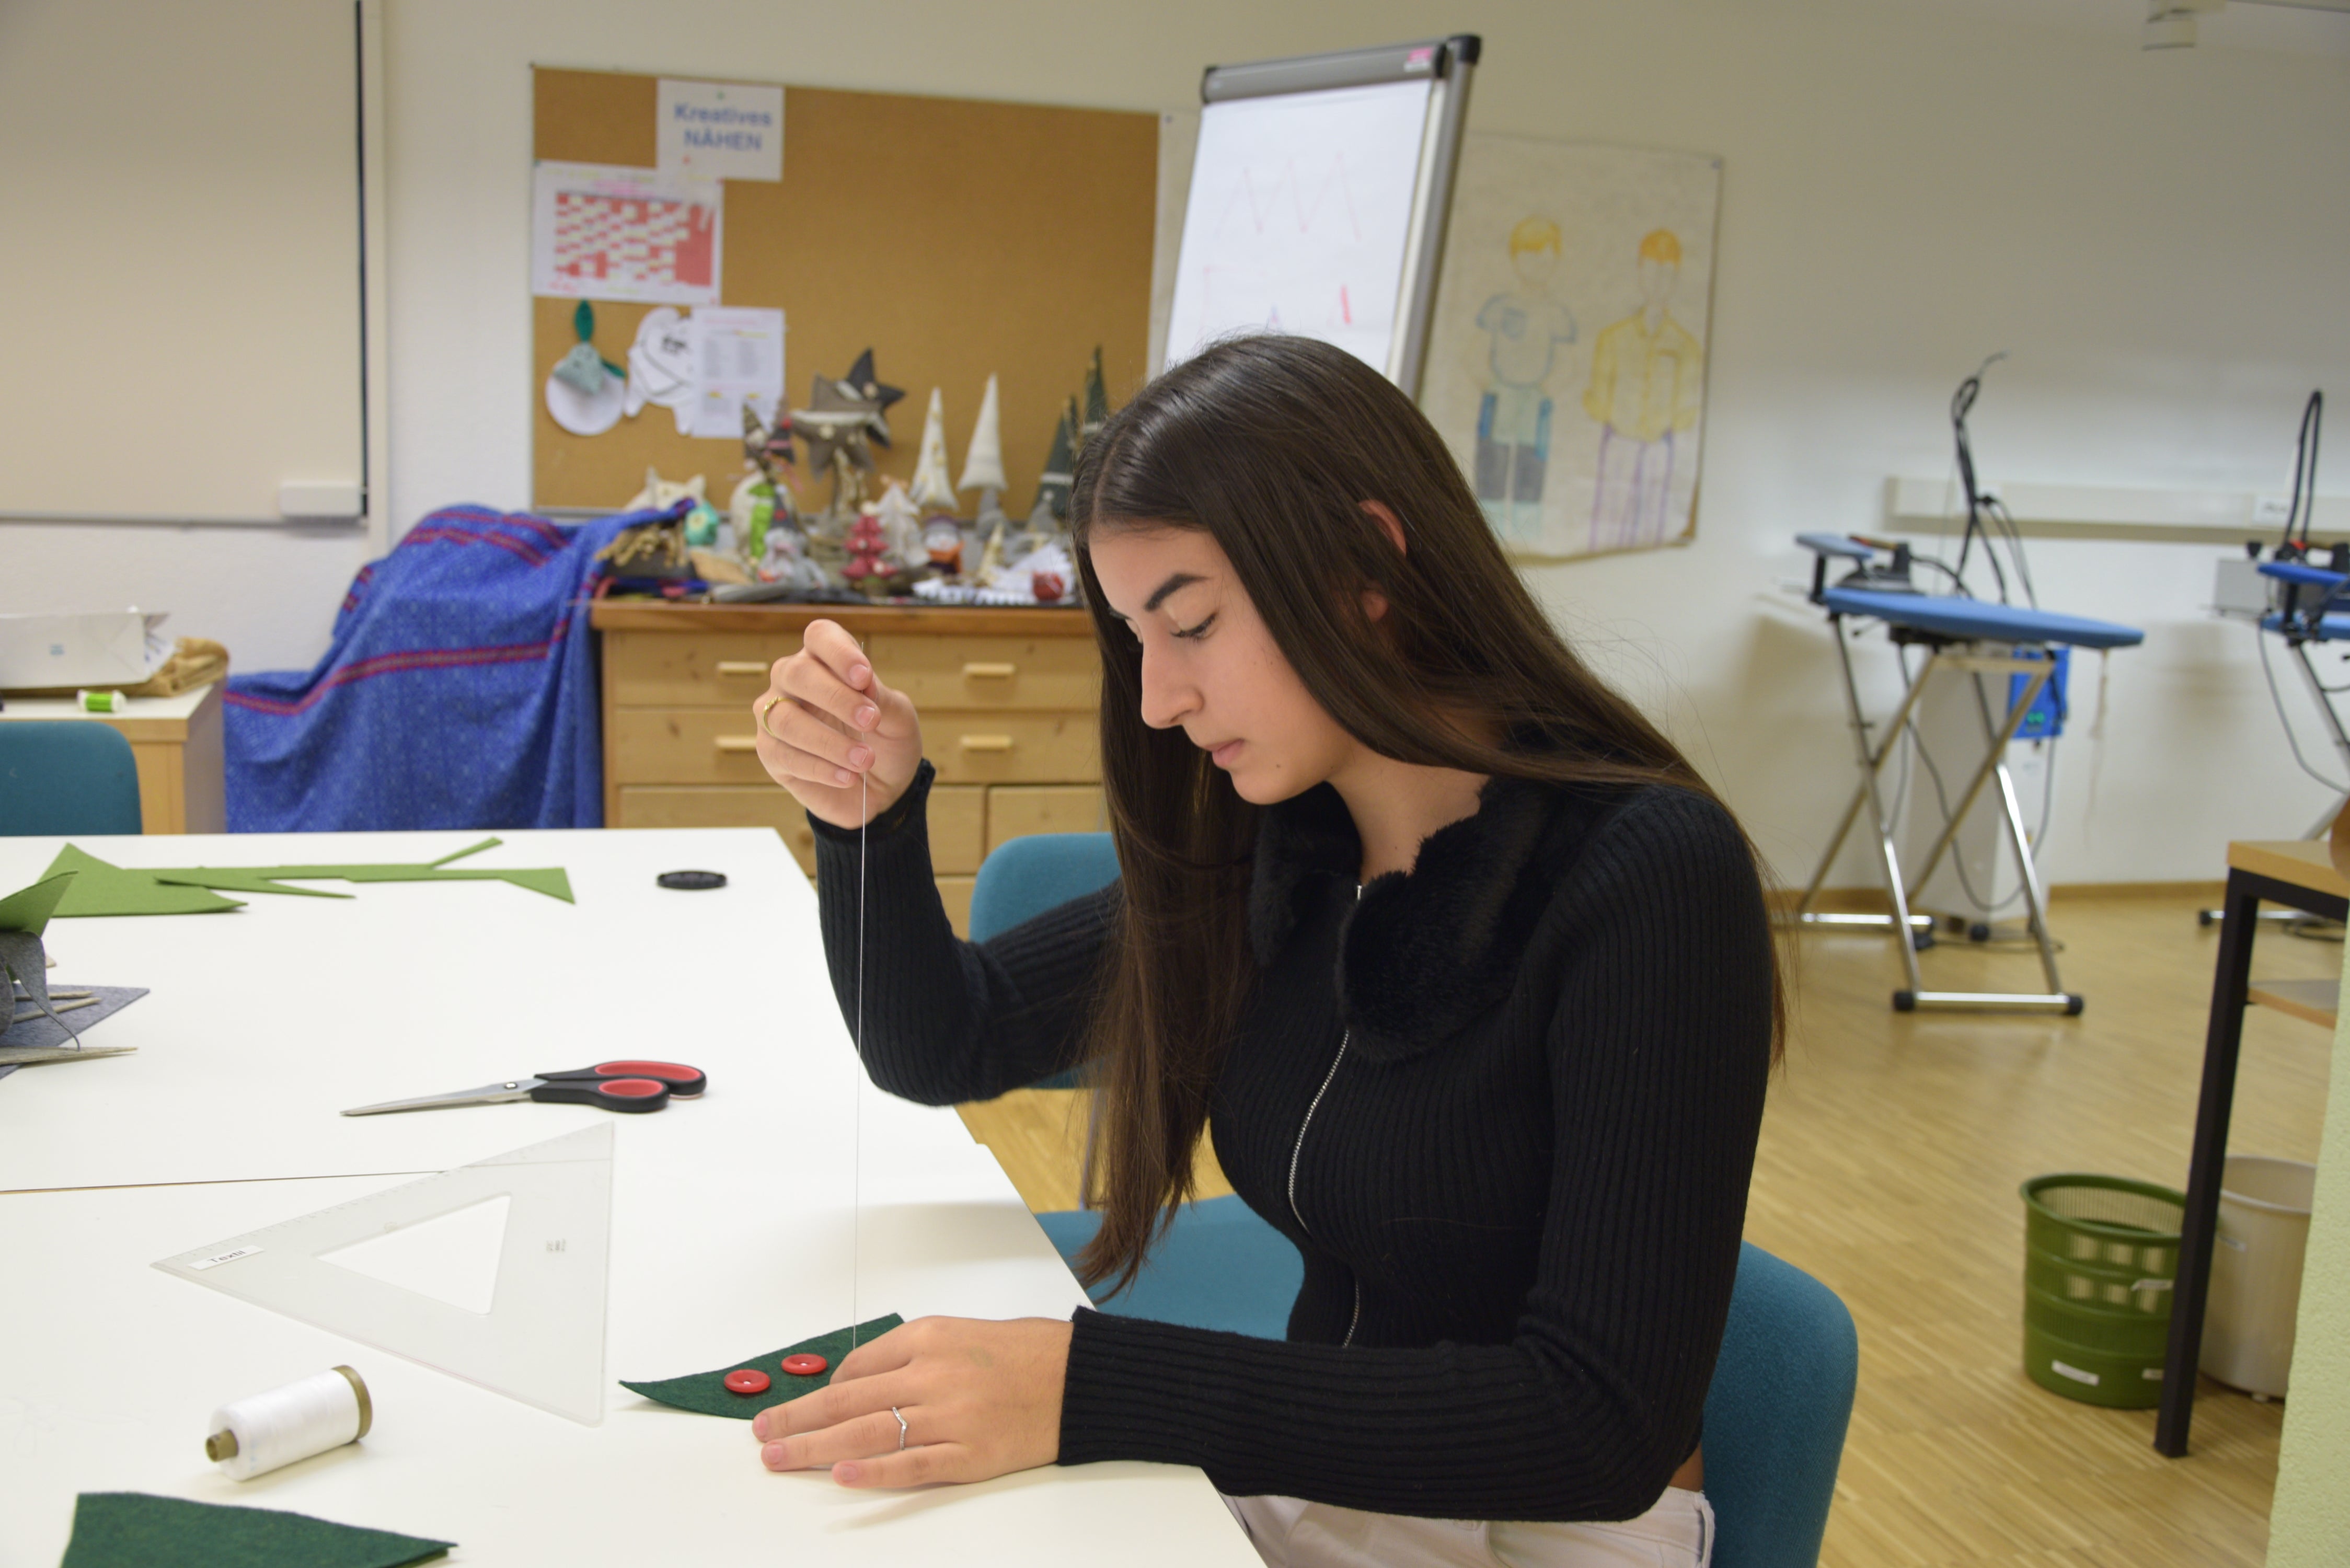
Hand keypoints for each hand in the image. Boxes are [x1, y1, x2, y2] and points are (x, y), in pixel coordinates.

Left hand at [751, 1316, 1070, 1488]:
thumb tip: (856, 1380)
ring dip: (815, 1447)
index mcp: (929, 1338)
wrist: (1079, 1379)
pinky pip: (912, 1465)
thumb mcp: (959, 1334)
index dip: (820, 1390)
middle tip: (763, 1434)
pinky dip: (874, 1471)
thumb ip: (909, 1354)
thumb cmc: (1024, 1355)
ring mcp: (951, 1417)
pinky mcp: (970, 1455)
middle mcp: (934, 1374)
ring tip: (779, 1457)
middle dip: (798, 1418)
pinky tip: (842, 1474)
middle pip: (849, 1399)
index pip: (857, 1366)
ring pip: (868, 1432)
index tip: (797, 1408)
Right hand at [752, 619, 923, 828]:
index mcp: (826, 660)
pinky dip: (820, 768)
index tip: (864, 677)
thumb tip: (863, 682)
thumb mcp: (899, 718)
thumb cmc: (886, 740)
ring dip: (829, 741)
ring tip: (864, 759)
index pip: (820, 636)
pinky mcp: (772, 753)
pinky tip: (848, 777)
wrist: (883, 787)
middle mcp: (793, 681)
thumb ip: (883, 697)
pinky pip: (785, 755)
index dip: (839, 652)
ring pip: (786, 718)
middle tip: (870, 720)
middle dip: (835, 697)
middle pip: (797, 673)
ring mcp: (776, 716)